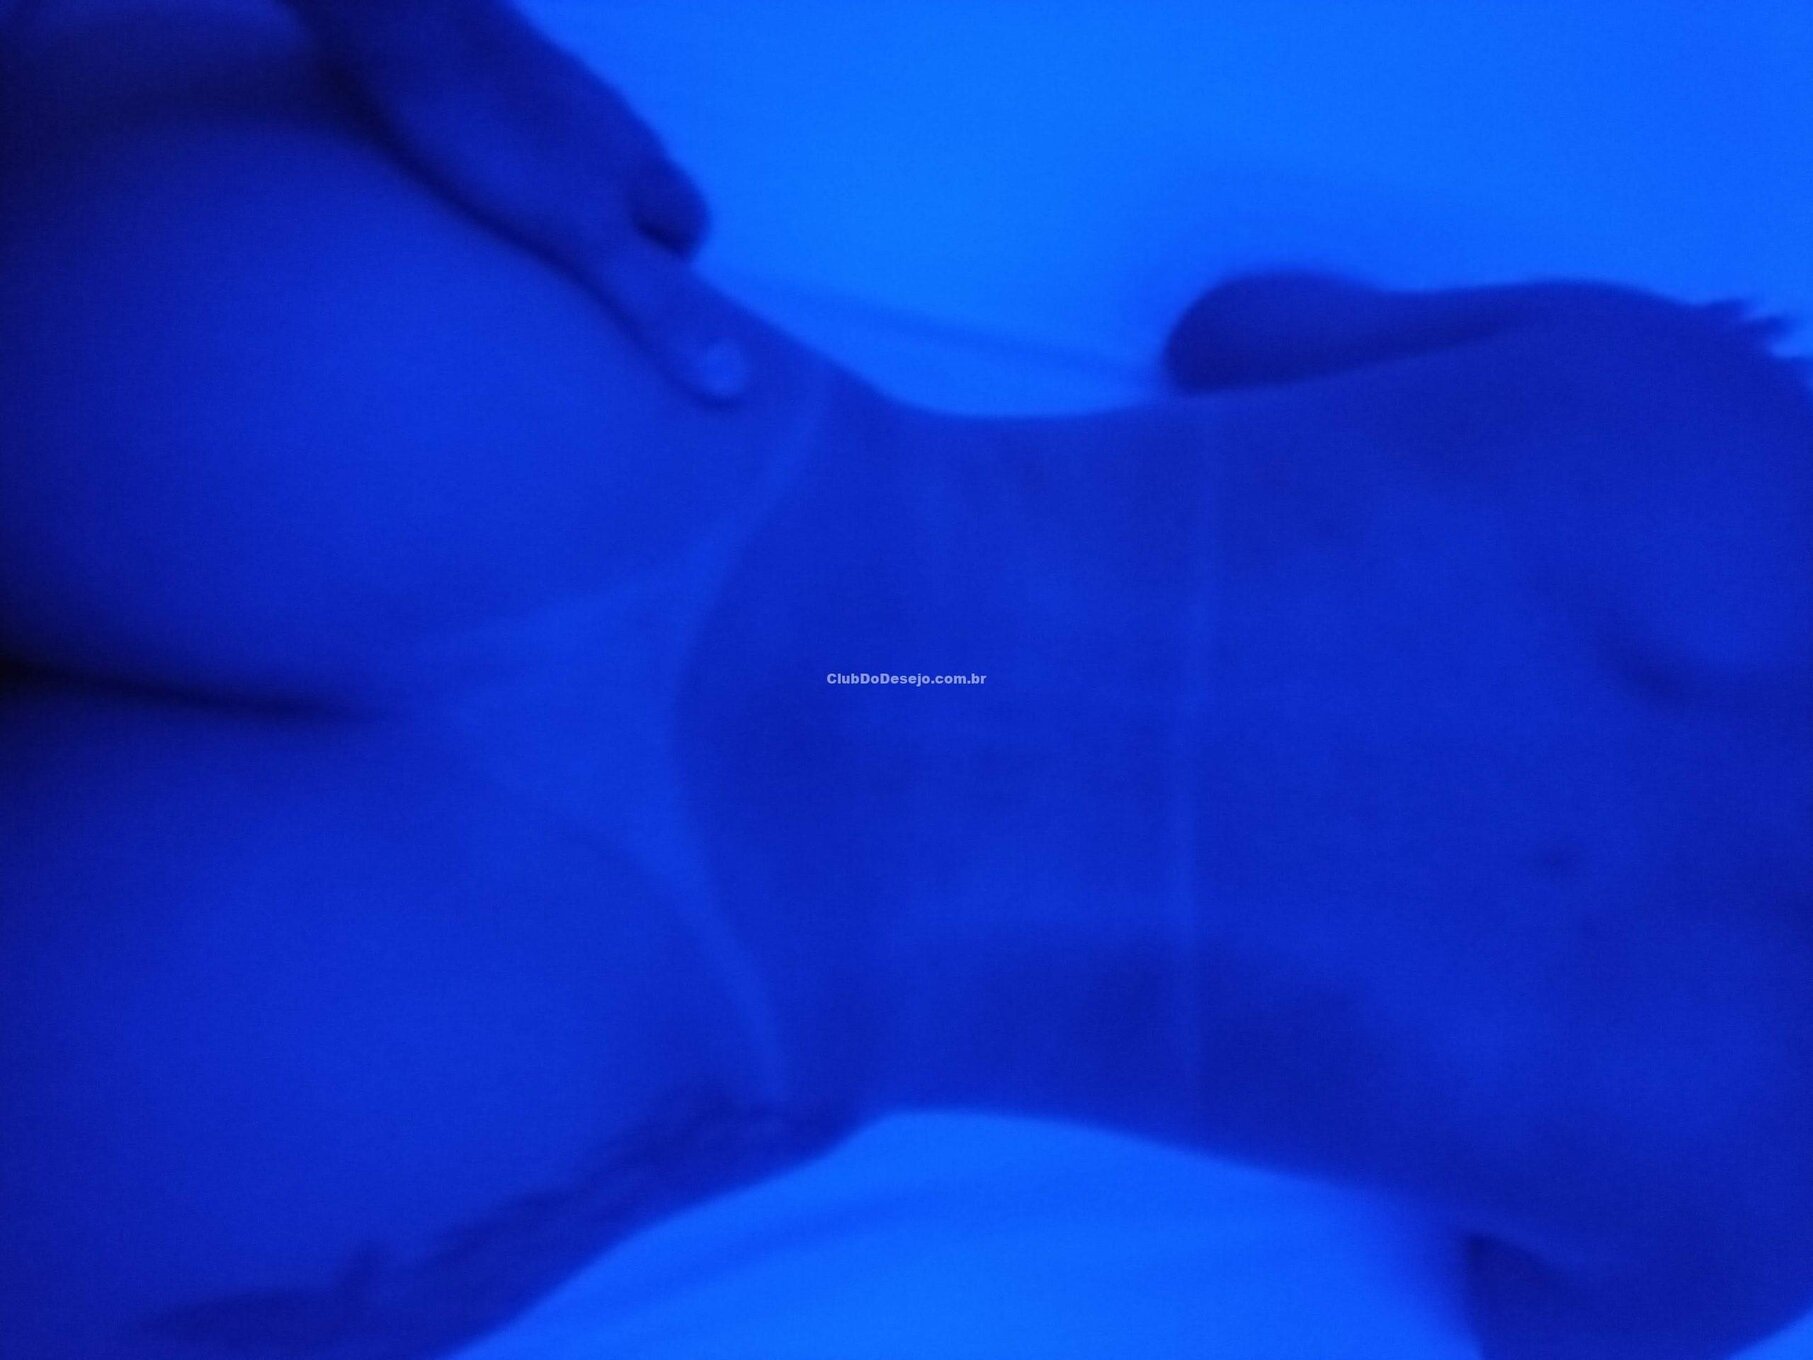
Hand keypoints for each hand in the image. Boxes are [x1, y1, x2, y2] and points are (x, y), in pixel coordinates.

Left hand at [284, 0, 748, 401]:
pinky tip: (475, 182)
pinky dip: (519, 164)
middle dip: (625, 236)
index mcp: (641, 164)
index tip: (631, 307)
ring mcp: (557, 94)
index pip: (690, 222)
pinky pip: (528, 132)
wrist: (417, 30)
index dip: (674, 267)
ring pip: (585, 160)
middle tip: (576, 285)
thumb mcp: (583, 236)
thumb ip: (650, 301)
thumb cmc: (500, 138)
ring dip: (570, 199)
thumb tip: (730, 378)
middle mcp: (613, 126)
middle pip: (643, 189)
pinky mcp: (500, 75)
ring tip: (523, 244)